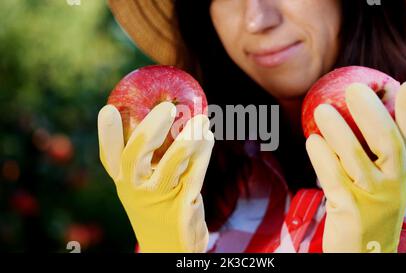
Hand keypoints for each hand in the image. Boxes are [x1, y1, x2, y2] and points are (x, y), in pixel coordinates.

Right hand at [98, 102, 213, 251]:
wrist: (169, 247)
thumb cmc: (158, 210)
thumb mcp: (145, 188)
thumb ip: (148, 163)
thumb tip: (166, 118)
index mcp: (124, 182)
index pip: (109, 156)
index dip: (107, 133)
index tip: (108, 109)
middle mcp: (135, 190)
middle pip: (135, 155)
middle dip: (150, 128)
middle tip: (166, 107)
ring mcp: (158, 198)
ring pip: (173, 161)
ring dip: (189, 136)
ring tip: (202, 118)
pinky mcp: (182, 205)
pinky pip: (195, 171)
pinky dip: (203, 151)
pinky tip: (208, 136)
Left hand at [306, 82, 405, 252]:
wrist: (364, 251)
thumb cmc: (368, 207)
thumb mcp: (381, 182)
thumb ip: (376, 155)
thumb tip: (356, 116)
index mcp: (403, 173)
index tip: (405, 86)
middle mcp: (393, 183)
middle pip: (387, 141)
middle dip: (372, 112)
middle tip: (354, 88)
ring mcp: (372, 197)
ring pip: (355, 157)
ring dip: (338, 131)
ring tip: (321, 109)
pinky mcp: (348, 209)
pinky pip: (332, 177)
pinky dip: (322, 157)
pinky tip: (312, 140)